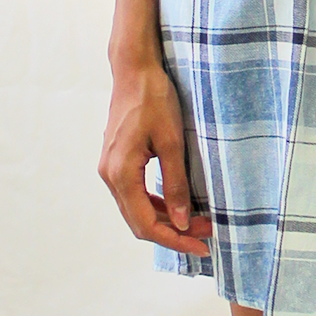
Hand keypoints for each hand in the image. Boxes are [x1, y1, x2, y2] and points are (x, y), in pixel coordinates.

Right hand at [98, 60, 211, 256]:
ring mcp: (110, 168)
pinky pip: (134, 194)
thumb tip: (182, 221)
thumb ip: (176, 183)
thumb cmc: (153, 98)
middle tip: (206, 235)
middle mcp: (110, 175)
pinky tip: (176, 205)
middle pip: (139, 221)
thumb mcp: (171, 140)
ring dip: (165, 219)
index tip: (201, 246)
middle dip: (174, 232)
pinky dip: (155, 204)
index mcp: (120, 173)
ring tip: (198, 222)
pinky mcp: (117, 160)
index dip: (174, 239)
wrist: (134, 70)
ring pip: (136, 209)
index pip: (146, 223)